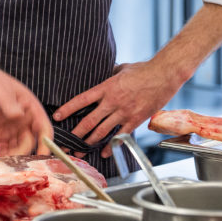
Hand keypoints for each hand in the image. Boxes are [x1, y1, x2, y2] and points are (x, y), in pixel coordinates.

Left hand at [0, 63, 52, 156]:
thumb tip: (19, 115)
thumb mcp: (1, 90)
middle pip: (32, 141)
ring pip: (19, 147)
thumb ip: (10, 104)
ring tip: (5, 162)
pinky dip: (4, 156)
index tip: (43, 154)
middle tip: (14, 159)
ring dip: (15, 156)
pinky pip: (6, 148)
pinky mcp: (1, 134)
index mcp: (30, 108)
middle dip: (25, 151)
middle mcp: (25, 121)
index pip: (44, 128)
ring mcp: (13, 128)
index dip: (46, 142)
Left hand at [54, 61, 184, 157]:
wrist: (164, 75)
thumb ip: (109, 74)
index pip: (82, 100)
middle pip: (89, 121)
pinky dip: (110, 146)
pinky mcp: (135, 120)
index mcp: (106, 87)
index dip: (68, 109)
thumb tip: (103, 73)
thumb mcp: (121, 68)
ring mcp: (124, 112)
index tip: (57, 117)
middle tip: (65, 144)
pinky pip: (120, 136)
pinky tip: (103, 152)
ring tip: (79, 151)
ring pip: (102, 131)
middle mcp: (112, 101)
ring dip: (89, 143)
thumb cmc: (144, 69)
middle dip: (75, 134)